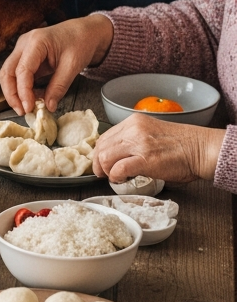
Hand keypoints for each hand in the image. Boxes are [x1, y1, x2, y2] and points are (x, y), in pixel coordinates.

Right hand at [0, 15, 114, 113]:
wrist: (83, 32)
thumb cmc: (80, 42)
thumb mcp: (73, 66)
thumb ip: (59, 86)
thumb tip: (48, 106)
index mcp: (36, 42)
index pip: (22, 70)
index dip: (23, 91)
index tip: (28, 107)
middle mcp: (24, 44)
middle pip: (7, 72)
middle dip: (12, 94)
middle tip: (22, 110)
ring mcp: (22, 50)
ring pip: (8, 74)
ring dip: (14, 92)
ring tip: (27, 107)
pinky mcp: (25, 57)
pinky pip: (17, 75)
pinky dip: (22, 88)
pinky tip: (33, 97)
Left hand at [92, 113, 224, 183]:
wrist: (202, 149)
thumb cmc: (182, 146)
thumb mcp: (152, 133)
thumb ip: (133, 140)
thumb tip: (116, 156)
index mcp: (134, 122)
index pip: (105, 136)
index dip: (99, 152)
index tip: (101, 162)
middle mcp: (133, 129)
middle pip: (101, 146)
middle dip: (98, 163)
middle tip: (103, 173)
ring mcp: (138, 143)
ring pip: (105, 156)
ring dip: (106, 170)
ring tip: (113, 177)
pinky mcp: (145, 159)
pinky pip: (118, 168)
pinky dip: (115, 176)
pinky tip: (121, 179)